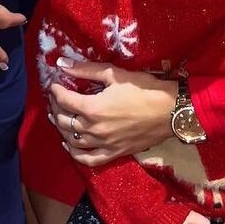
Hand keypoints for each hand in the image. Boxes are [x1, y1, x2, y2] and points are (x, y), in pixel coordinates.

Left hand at [50, 60, 176, 164]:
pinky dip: (75, 154)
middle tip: (55, 98)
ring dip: (61, 128)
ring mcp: (103, 144)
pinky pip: (88, 159)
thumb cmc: (144, 89)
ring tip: (57, 117)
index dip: (56, 91)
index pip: (64, 100)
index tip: (54, 83)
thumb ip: (86, 70)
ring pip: (72, 140)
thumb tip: (61, 64)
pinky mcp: (113, 153)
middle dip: (56, 107)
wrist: (169, 111)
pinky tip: (69, 145)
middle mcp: (94, 129)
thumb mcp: (114, 74)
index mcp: (93, 108)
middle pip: (65, 120)